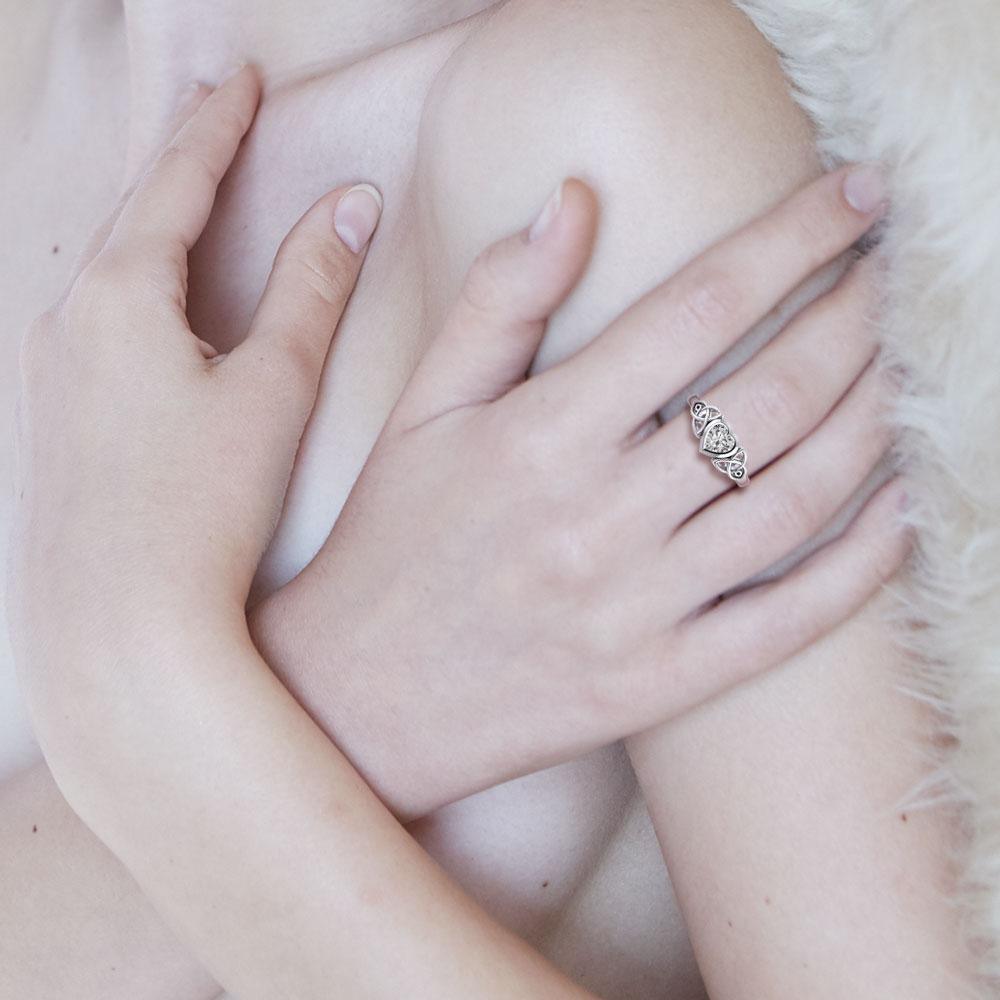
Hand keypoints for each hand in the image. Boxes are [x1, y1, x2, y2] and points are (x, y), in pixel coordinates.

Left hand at [9, 68, 382, 737]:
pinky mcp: (54, 421)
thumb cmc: (199, 506)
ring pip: (107, 266)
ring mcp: (50, 373)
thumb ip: (313, 286)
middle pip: (133, 211)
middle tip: (212, 108)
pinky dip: (132, 283)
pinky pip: (95, 320)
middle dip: (178, 155)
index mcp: (120, 294)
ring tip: (183, 191)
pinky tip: (144, 302)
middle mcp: (67, 320)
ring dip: (152, 218)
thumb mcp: (274, 386)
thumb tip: (352, 203)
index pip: (178, 179)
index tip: (244, 77)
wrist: (118, 624)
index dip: (218, 124)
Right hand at [255, 167, 909, 818]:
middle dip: (856, 319)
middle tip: (894, 278)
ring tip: (906, 369)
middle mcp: (598, 516)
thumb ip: (497, 302)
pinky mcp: (657, 680)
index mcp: (542, 434)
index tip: (856, 197)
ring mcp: (635, 606)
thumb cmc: (389, 543)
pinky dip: (860, 566)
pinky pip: (785, 621)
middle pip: (770, 396)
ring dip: (874, 423)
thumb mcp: (420, 410)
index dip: (793, 239)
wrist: (361, 698)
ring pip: (795, 501)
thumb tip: (572, 201)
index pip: (698, 309)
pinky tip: (900, 509)